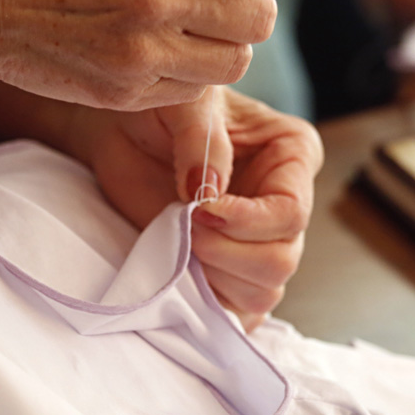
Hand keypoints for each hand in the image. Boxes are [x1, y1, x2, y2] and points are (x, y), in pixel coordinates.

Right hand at [0, 0, 280, 109]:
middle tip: (212, 3)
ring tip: (185, 31)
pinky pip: (193, 90)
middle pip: (259, 18)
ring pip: (235, 63)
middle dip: (244, 9)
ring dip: (221, 47)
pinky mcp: (124, 91)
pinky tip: (153, 53)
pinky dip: (186, 75)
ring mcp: (140, 48)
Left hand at [77, 87, 322, 330]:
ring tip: (182, 244)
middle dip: (227, 253)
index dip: (246, 222)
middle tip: (185, 225)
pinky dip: (211, 306)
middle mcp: (284, 205)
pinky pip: (239, 312)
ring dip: (216, 278)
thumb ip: (201, 140)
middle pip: (282, 260)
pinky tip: (184, 278)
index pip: (291, 212)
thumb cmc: (160, 108)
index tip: (199, 207)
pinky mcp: (231, 273)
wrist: (123, 133)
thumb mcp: (184, 102)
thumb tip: (207, 191)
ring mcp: (259, 243)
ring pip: (264, 292)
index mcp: (292, 157)